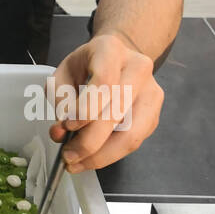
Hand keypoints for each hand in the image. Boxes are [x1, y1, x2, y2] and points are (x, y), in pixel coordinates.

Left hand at [47, 30, 161, 171]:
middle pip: (118, 112)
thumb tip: (61, 132)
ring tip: (78, 162)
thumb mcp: (64, 73)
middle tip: (68, 156)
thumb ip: (60, 101)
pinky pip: (134, 142)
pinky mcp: (154, 115)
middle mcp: (138, 69)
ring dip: (102, 155)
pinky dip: (110, 154)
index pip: (104, 82)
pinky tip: (92, 157)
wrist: (116, 59)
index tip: (67, 126)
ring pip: (131, 134)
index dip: (85, 109)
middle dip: (89, 142)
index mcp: (111, 51)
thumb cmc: (87, 66)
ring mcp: (151, 93)